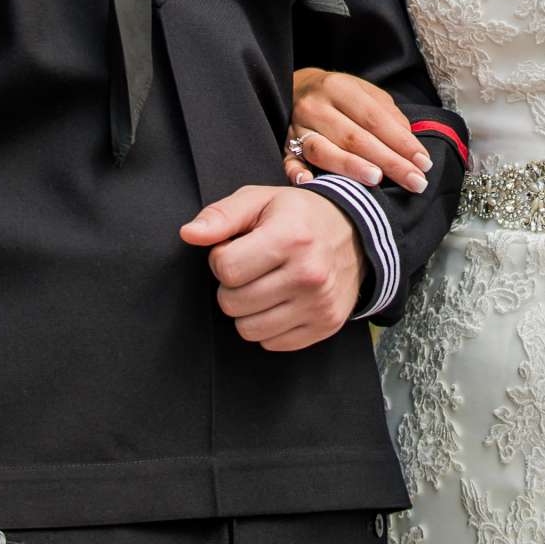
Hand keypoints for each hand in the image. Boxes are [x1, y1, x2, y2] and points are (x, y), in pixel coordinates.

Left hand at [180, 185, 367, 349]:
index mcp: (291, 237)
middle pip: (232, 303)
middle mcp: (309, 274)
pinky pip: (271, 343)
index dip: (222, 257)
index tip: (238, 247)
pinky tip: (281, 300)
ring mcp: (319, 304)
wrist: (355, 233)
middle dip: (232, 285)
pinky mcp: (325, 325)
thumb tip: (189, 234)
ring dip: (248, 309)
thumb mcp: (260, 200)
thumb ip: (221, 215)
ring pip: (248, 329)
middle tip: (252, 267)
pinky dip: (269, 326)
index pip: (225, 268)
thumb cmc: (298, 215)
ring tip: (265, 284)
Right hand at [285, 67, 430, 193]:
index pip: (375, 119)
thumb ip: (388, 115)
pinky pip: (288, 161)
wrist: (296, 87)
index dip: (401, 142)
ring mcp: (296, 126)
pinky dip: (297, 173)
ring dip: (349, 166)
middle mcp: (315, 106)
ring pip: (322, 150)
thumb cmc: (340, 95)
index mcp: (339, 87)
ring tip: (376, 180)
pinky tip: (310, 184)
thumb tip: (408, 145)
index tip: (424, 163)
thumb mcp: (366, 93)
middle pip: (354, 137)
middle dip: (388, 161)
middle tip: (415, 182)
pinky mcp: (283, 144)